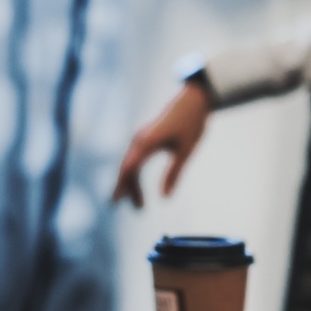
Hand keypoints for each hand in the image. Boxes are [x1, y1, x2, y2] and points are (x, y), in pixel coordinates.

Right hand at [112, 81, 212, 208]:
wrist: (193, 100)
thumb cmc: (191, 124)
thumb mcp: (185, 151)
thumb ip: (174, 174)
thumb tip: (165, 198)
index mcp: (148, 142)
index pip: (130, 168)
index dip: (122, 186)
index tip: (116, 202)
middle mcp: (140, 139)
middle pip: (127, 168)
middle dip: (128, 189)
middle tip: (137, 210)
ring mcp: (141, 137)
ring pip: (130, 164)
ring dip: (132, 183)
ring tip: (139, 204)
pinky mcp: (145, 136)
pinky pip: (134, 158)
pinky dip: (134, 173)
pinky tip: (137, 185)